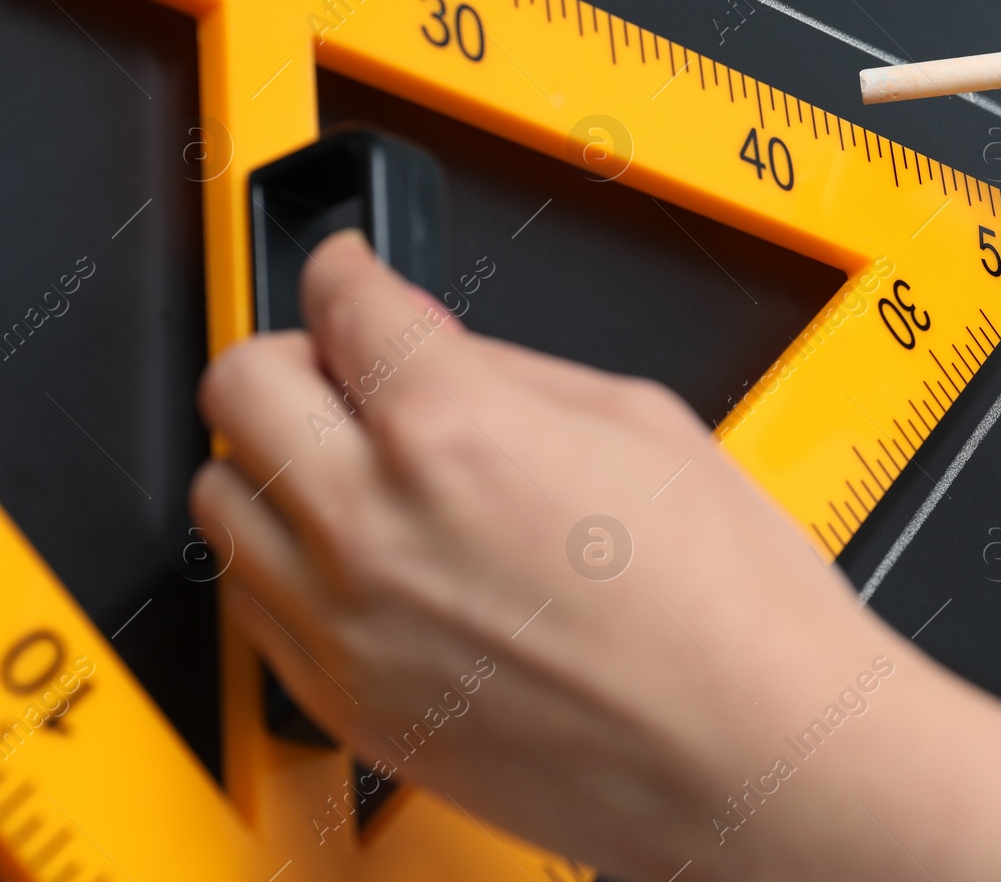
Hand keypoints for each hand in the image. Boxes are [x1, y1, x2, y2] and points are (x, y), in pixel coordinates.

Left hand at [191, 231, 915, 877]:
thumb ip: (509, 371)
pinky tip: (356, 560)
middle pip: (239, 388)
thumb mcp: (642, 421)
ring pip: (223, 504)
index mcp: (453, 429)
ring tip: (345, 469)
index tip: (350, 277)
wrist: (755, 753)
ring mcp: (349, 627)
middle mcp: (375, 526)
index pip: (340, 301)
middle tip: (341, 368)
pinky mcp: (351, 707)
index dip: (347, 269)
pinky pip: (253, 611)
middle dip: (290, 355)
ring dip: (275, 464)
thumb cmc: (730, 607)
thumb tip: (437, 350)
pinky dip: (287, 565)